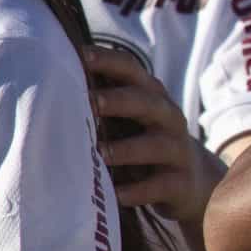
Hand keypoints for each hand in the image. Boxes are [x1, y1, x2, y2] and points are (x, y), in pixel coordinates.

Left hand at [87, 48, 224, 224]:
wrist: (193, 182)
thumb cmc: (147, 143)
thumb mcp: (134, 120)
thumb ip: (107, 103)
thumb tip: (57, 84)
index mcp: (153, 97)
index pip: (132, 71)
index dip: (109, 61)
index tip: (80, 55)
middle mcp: (168, 118)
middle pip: (148, 103)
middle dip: (119, 100)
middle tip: (90, 101)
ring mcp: (177, 151)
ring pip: (156, 145)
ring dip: (127, 148)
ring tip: (99, 154)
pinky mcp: (180, 183)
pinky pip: (159, 185)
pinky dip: (138, 190)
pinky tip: (117, 195)